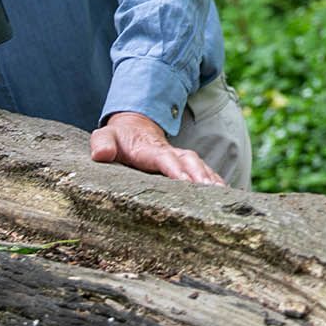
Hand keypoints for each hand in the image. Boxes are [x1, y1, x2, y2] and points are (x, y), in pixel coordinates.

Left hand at [89, 111, 223, 184]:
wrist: (134, 128)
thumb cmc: (118, 138)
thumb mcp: (105, 137)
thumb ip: (101, 143)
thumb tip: (101, 155)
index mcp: (150, 150)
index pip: (164, 158)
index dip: (175, 169)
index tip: (186, 181)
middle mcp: (170, 153)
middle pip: (189, 162)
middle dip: (201, 176)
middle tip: (211, 193)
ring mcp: (181, 159)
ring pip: (200, 167)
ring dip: (211, 180)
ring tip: (221, 197)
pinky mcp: (186, 166)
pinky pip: (204, 172)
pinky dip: (215, 182)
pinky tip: (224, 195)